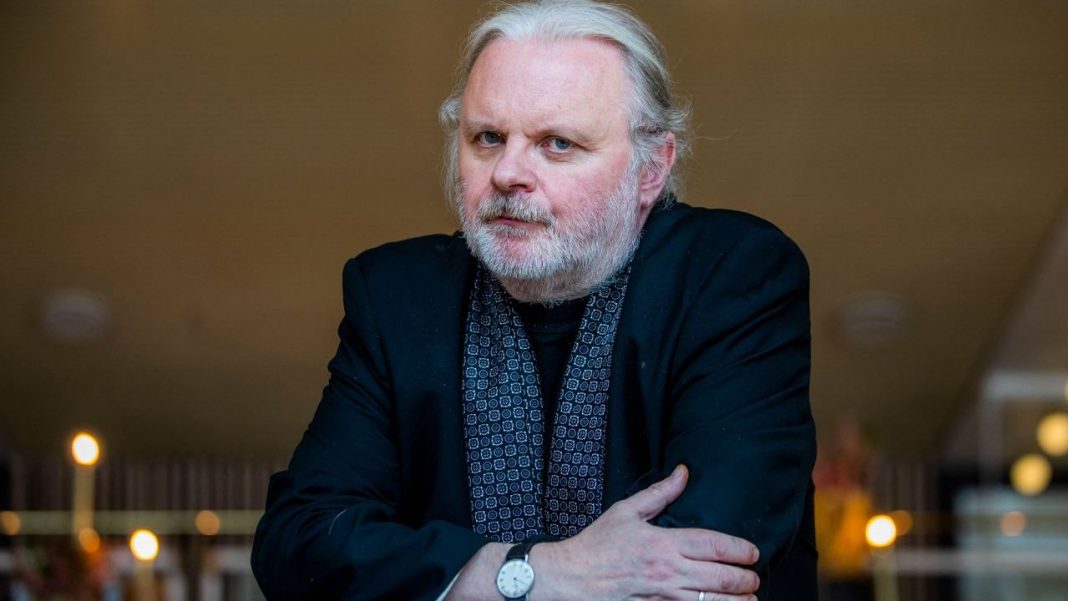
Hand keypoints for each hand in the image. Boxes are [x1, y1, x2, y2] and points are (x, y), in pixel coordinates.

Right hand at [532, 465, 759, 600]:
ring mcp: (663, 595)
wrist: (572, 577)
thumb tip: (683, 472)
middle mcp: (668, 570)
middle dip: (745, 580)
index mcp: (663, 542)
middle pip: (719, 578)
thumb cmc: (598, 543)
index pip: (713, 545)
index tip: (753, 552)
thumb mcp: (626, 511)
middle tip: (755, 579)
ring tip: (750, 600)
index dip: (739, 550)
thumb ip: (659, 493)